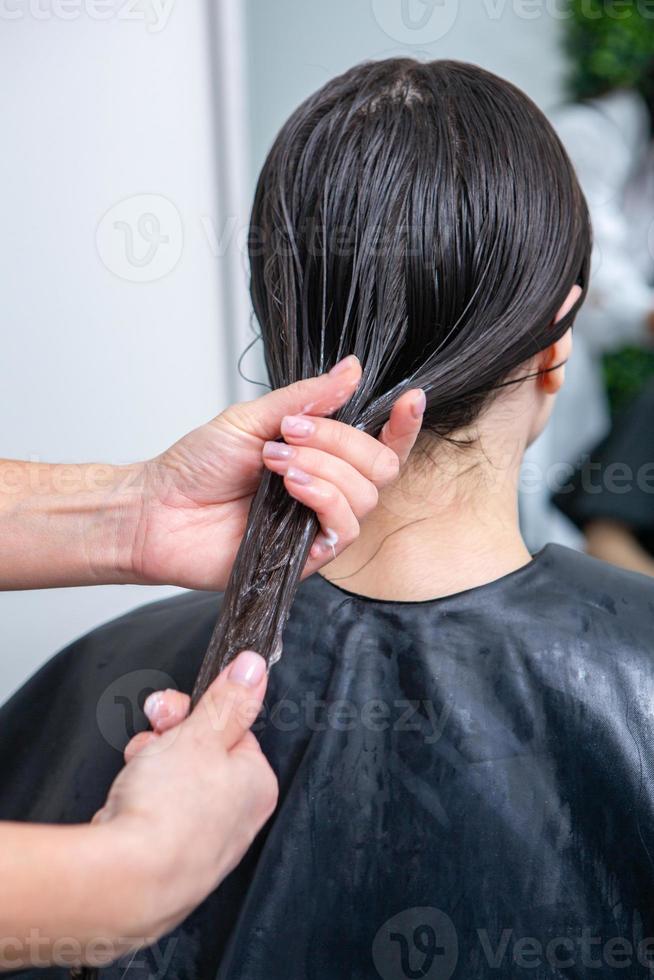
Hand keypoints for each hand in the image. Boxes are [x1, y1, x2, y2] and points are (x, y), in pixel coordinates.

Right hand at [89, 651, 275, 962]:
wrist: (124, 880)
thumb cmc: (170, 809)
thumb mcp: (201, 734)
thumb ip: (228, 700)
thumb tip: (255, 667)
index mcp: (257, 785)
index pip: (229, 730)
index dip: (195, 715)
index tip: (169, 711)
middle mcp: (237, 817)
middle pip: (201, 754)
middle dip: (167, 738)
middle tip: (151, 733)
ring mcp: (202, 842)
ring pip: (174, 782)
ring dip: (149, 765)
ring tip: (136, 772)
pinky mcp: (169, 859)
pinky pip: (155, 813)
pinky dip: (139, 801)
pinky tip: (126, 803)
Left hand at [128, 355, 423, 588]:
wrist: (160, 509)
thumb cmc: (198, 465)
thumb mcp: (253, 417)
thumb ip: (306, 398)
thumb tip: (352, 369)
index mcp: (323, 454)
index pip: (382, 442)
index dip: (403, 423)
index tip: (410, 398)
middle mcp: (330, 489)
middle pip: (381, 467)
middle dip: (341, 441)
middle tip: (290, 432)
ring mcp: (319, 523)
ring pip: (365, 496)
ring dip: (323, 468)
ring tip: (275, 461)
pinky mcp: (308, 556)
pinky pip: (342, 528)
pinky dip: (321, 497)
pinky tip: (288, 486)